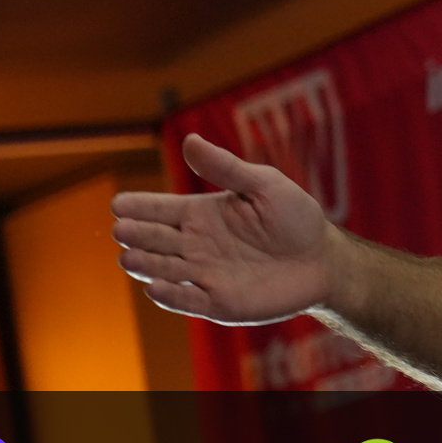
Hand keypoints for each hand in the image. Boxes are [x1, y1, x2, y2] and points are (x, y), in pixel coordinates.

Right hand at [111, 133, 335, 325]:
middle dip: (138, 235)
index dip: (140, 207)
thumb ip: (226, 168)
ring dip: (147, 265)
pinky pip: (189, 301)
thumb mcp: (264, 184)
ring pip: (166, 271)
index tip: (119, 204)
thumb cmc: (294, 217)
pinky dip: (171, 296)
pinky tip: (155, 289)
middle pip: (157, 240)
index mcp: (202, 214)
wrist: (322, 258)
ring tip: (129, 257)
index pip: (162, 210)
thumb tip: (190, 139)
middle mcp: (196, 245)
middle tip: (122, 230)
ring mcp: (205, 275)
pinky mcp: (219, 303)